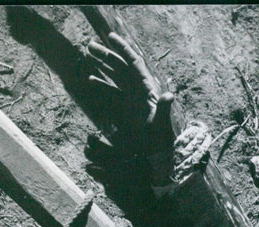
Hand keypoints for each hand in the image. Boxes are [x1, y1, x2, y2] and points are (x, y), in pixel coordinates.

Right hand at [87, 31, 174, 178]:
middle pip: (121, 67)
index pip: (134, 63)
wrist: (158, 157)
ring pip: (115, 78)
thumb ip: (164, 109)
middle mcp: (139, 92)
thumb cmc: (161, 142)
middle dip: (107, 55)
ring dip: (103, 67)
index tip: (110, 37)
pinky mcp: (126, 111)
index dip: (123, 49)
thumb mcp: (162, 125)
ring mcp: (132, 101)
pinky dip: (102, 87)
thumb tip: (169, 95)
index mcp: (147, 90)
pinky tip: (91, 82)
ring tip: (89, 58)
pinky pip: (112, 95)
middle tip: (90, 46)